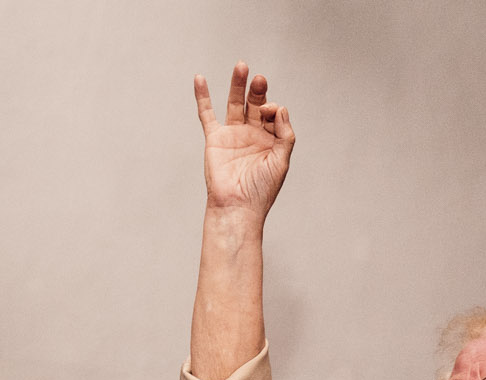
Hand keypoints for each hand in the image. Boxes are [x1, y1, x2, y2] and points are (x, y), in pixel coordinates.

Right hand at [193, 63, 294, 220]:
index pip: (273, 114)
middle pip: (255, 104)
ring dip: (238, 85)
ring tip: (242, 66)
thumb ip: (285, 135)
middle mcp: (252, 135)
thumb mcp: (281, 162)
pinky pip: (207, 114)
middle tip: (259, 78)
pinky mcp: (215, 138)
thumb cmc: (261, 190)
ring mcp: (233, 135)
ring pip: (235, 103)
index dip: (273, 109)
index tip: (270, 114)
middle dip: (258, 91)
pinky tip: (200, 79)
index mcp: (270, 140)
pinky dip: (203, 97)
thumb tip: (280, 108)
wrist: (237, 206)